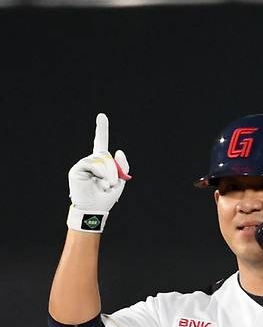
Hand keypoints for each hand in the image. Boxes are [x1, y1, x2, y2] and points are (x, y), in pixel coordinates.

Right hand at [67, 113, 130, 232]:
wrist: (94, 210)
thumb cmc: (105, 199)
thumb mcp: (119, 182)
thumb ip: (121, 167)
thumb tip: (118, 150)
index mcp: (101, 164)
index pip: (100, 143)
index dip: (101, 130)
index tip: (102, 116)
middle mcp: (91, 162)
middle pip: (105, 155)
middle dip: (113, 169)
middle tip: (113, 183)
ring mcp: (83, 164)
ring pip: (100, 159)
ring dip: (108, 173)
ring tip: (106, 186)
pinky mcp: (77, 169)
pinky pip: (91, 164)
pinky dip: (99, 173)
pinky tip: (100, 183)